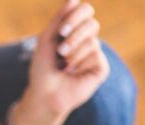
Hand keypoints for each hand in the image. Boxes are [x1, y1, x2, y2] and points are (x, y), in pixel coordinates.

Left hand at [23, 0, 109, 124]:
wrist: (45, 94)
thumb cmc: (43, 68)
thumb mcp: (47, 40)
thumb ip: (59, 19)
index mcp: (74, 30)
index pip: (85, 11)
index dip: (76, 15)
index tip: (62, 29)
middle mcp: (87, 40)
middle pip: (92, 22)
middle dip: (74, 34)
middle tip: (60, 49)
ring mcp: (95, 54)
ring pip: (92, 40)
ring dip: (73, 52)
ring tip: (63, 65)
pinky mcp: (101, 68)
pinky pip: (95, 55)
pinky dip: (79, 63)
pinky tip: (73, 73)